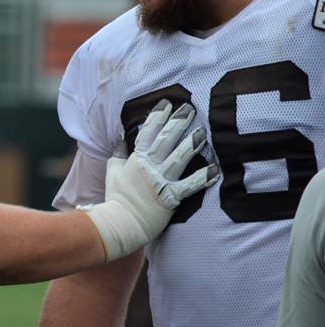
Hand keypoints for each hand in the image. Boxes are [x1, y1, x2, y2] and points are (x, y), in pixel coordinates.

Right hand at [82, 99, 219, 259]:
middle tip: (190, 108)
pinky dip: (202, 178)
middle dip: (178, 123)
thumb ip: (118, 152)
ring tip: (203, 132)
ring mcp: (161, 181)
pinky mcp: (171, 197)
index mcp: (136, 160)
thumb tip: (122, 136)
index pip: (147, 133)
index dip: (157, 117)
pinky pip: (189, 186)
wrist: (121, 223)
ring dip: (191, 144)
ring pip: (179, 158)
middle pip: (165, 140)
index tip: (166, 103)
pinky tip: (214, 169)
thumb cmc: (116, 198)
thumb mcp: (112, 171)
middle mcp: (149, 167)